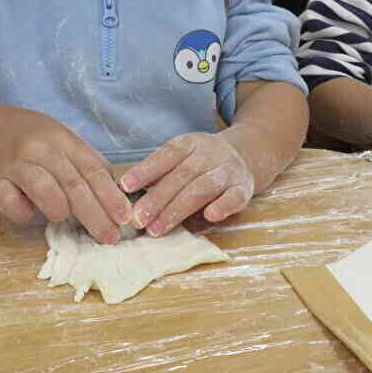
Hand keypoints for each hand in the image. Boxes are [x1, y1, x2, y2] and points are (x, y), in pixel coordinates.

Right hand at [0, 109, 132, 243]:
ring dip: (60, 209)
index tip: (125, 219)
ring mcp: (16, 164)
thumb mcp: (69, 145)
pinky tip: (32, 216)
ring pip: (43, 188)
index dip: (111, 196)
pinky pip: (10, 202)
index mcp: (65, 141)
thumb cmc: (43, 144)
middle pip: (73, 184)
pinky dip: (23, 213)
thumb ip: (91, 168)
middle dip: (94, 214)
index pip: (93, 170)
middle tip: (109, 237)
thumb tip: (118, 204)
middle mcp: (41, 150)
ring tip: (65, 220)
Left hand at [120, 132, 254, 236]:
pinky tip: (210, 216)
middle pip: (181, 175)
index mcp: (190, 143)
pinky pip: (235, 197)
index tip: (125, 186)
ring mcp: (228, 170)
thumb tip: (127, 196)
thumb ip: (161, 174)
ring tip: (156, 228)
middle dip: (157, 199)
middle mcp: (209, 154)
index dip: (146, 170)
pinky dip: (223, 206)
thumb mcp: (183, 158)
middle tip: (137, 219)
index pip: (166, 155)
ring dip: (178, 209)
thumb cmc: (202, 162)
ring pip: (202, 188)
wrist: (246, 154)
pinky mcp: (243, 187)